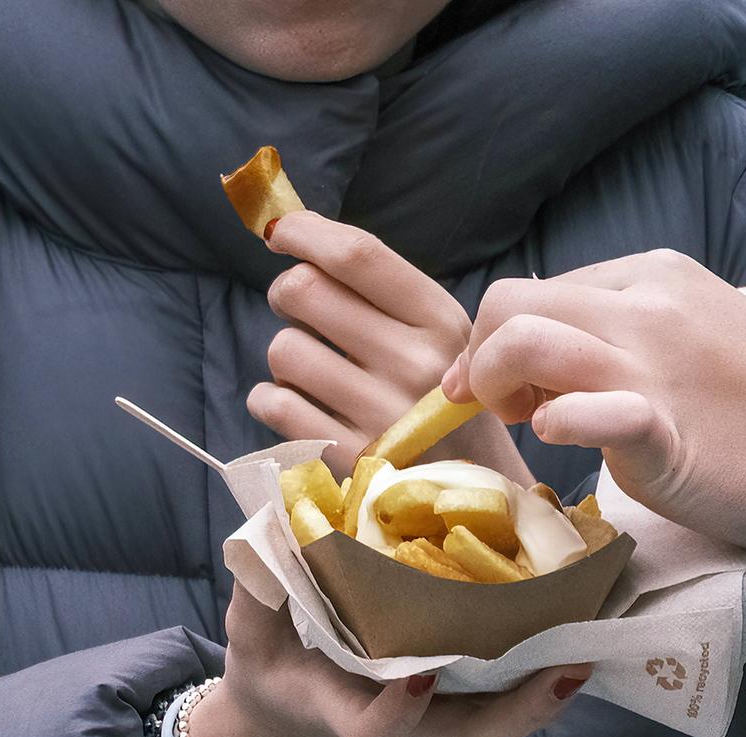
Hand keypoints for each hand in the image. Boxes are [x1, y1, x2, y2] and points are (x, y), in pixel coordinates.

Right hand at [188, 585, 590, 736]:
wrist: (289, 711)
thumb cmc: (272, 666)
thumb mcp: (249, 634)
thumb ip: (258, 593)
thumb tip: (273, 532)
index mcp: (344, 710)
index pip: (374, 731)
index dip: (397, 712)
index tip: (417, 674)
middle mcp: (403, 718)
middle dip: (521, 711)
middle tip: (567, 666)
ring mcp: (436, 711)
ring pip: (501, 720)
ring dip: (547, 690)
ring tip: (590, 641)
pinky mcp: (456, 692)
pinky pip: (505, 688)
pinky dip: (541, 662)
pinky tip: (575, 614)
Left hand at [249, 211, 533, 483]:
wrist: (474, 495)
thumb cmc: (442, 401)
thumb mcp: (440, 337)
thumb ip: (381, 289)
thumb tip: (291, 232)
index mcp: (439, 321)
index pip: (358, 255)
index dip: (305, 232)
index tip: (279, 231)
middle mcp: (414, 363)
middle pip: (305, 291)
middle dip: (287, 292)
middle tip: (298, 308)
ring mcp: (380, 414)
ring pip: (283, 348)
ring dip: (287, 354)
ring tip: (315, 371)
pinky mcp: (347, 458)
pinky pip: (273, 402)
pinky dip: (271, 398)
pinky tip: (298, 403)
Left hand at [443, 249, 745, 553]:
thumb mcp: (684, 334)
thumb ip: (614, 330)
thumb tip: (533, 354)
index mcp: (649, 276)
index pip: (533, 290)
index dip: (497, 342)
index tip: (503, 391)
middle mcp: (646, 306)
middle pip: (510, 303)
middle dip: (483, 359)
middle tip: (508, 408)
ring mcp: (655, 365)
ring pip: (529, 339)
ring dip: (496, 382)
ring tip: (525, 420)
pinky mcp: (666, 429)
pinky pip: (591, 411)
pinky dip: (558, 422)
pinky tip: (558, 435)